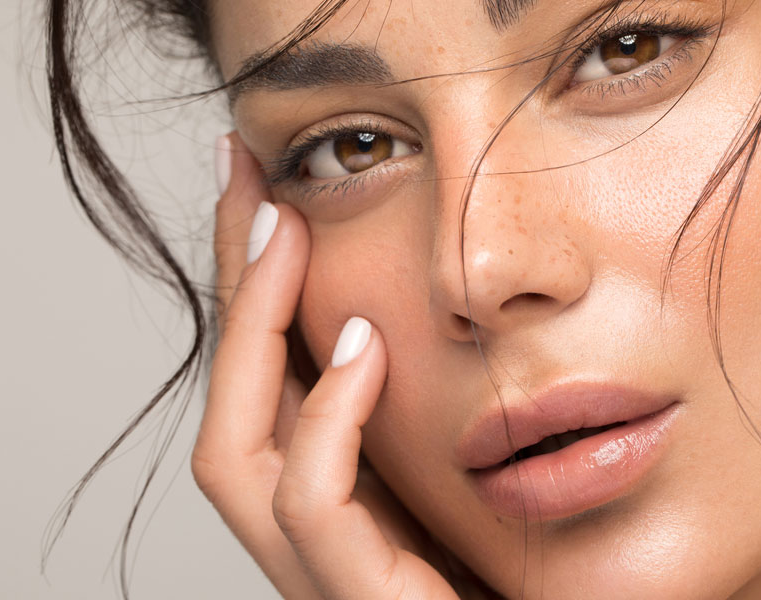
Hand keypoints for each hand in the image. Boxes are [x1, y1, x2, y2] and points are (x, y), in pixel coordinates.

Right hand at [191, 133, 459, 598]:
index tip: (266, 189)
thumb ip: (430, 418)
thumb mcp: (473, 478)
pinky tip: (365, 347)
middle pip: (228, 405)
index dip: (250, 290)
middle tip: (250, 178)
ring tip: (288, 237)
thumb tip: (409, 310)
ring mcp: (325, 580)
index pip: (266, 386)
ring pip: (234, 454)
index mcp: (337, 505)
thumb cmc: (533, 579)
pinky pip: (310, 508)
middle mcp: (311, 543)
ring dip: (254, 336)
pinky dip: (324, 420)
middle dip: (228, 290)